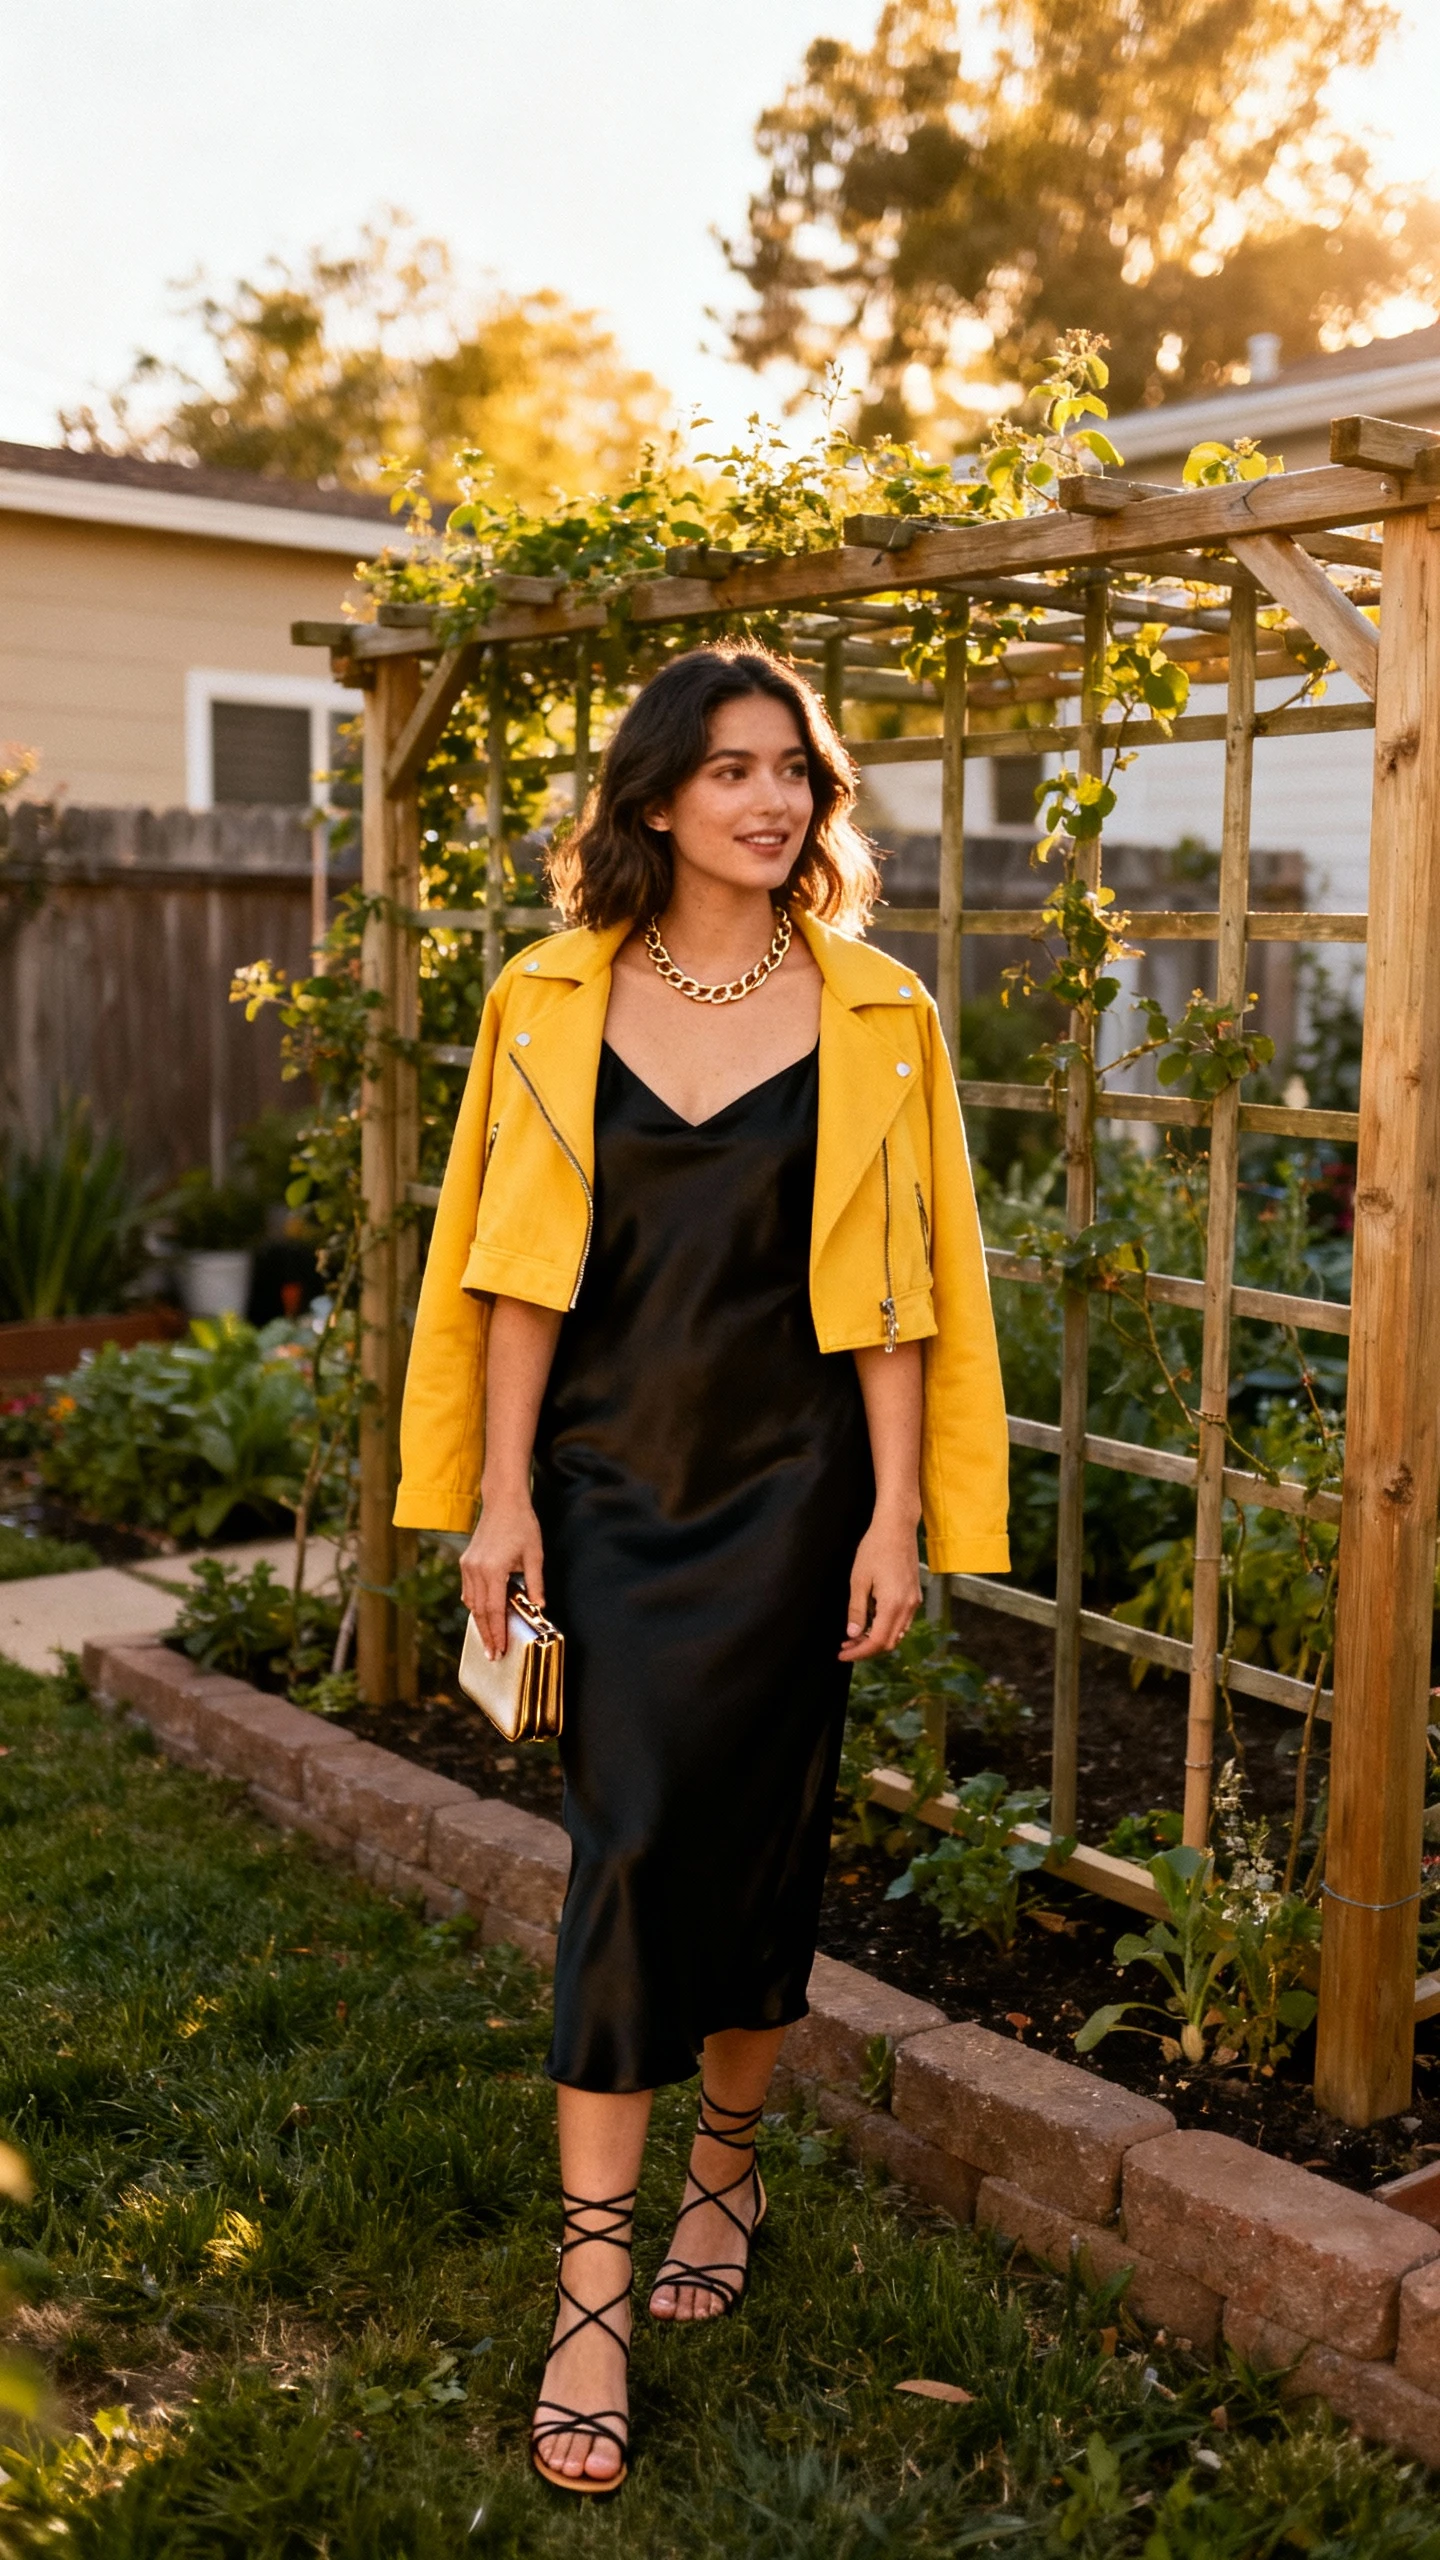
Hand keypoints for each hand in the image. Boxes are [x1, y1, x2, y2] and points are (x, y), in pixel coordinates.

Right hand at [461, 1493, 544, 1659]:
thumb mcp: (534, 1555)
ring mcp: (468, 1566)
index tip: (500, 1650)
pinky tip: (483, 1614)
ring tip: (489, 1640)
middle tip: (492, 1656)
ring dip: (480, 1622)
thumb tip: (539, 1608)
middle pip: (480, 1612)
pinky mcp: (466, 1562)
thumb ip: (535, 1583)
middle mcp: (476, 1570)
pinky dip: (475, 1605)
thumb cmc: (522, 1525)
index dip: (498, 1633)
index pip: (495, 1610)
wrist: (503, 1502)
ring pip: (471, 1602)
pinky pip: (468, 1591)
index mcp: (493, 1570)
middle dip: (486, 1635)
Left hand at [839, 1509, 921, 1661]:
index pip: (877, 1641)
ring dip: (877, 1639)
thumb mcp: (859, 1580)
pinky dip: (887, 1628)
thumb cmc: (875, 1548)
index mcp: (893, 1604)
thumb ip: (857, 1610)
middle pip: (889, 1642)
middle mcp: (908, 1607)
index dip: (859, 1653)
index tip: (842, 1654)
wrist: (897, 1527)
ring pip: (897, 1634)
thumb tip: (853, 1635)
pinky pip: (903, 1622)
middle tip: (846, 1646)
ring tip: (855, 1636)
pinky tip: (871, 1622)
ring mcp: (914, 1602)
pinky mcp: (915, 1595)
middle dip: (866, 1649)